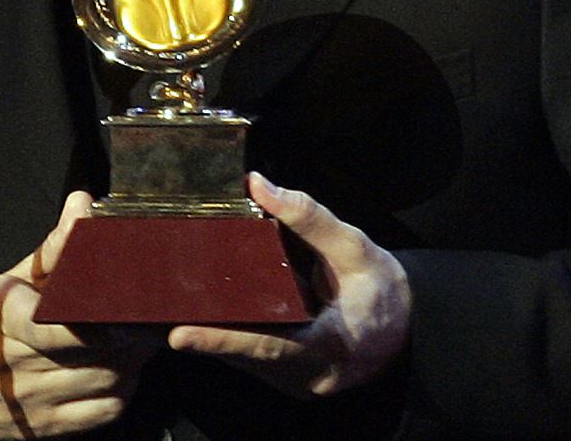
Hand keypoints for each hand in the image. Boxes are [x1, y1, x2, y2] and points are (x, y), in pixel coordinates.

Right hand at [0, 192, 161, 437]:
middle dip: (127, 337)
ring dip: (131, 362)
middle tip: (151, 319)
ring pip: (101, 382)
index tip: (123, 310)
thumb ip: (53, 248)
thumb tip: (81, 202)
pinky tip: (126, 374)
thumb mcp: (14, 281)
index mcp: (4, 319)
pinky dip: (122, 392)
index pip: (48, 326)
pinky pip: (100, 412)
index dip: (92, 324)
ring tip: (143, 342)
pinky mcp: (46, 427)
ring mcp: (31, 400)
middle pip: (88, 354)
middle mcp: (14, 363)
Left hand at [166, 173, 411, 397]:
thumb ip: (309, 217)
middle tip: (160, 316)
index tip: (182, 335)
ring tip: (172, 313)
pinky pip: (254, 361)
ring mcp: (299, 384)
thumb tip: (260, 185)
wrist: (410, 328)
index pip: (269, 347)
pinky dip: (230, 340)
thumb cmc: (383, 287)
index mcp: (331, 345)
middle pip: (246, 359)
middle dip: (205, 338)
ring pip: (246, 364)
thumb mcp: (355, 246)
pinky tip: (205, 317)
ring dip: (214, 339)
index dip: (224, 342)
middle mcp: (310, 375)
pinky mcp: (291, 380)